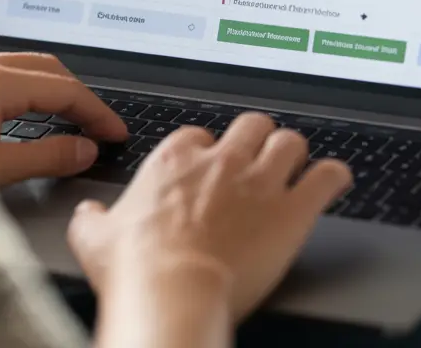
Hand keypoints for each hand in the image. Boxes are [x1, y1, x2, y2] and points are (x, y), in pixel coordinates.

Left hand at [0, 53, 127, 185]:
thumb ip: (47, 157)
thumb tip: (84, 149)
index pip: (64, 89)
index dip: (96, 111)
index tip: (116, 132)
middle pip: (47, 68)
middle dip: (79, 94)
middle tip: (100, 123)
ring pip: (22, 68)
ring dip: (52, 90)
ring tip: (71, 118)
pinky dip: (25, 91)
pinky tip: (25, 113)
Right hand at [68, 113, 351, 321]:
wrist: (172, 294)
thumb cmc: (136, 269)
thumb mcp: (93, 239)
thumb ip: (92, 220)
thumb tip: (87, 216)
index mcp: (175, 158)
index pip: (199, 135)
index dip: (206, 153)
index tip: (206, 171)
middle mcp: (222, 160)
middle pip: (251, 126)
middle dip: (256, 140)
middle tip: (256, 159)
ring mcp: (261, 182)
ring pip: (291, 141)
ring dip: (294, 154)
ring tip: (295, 166)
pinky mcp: (293, 211)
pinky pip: (327, 177)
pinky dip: (333, 178)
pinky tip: (333, 181)